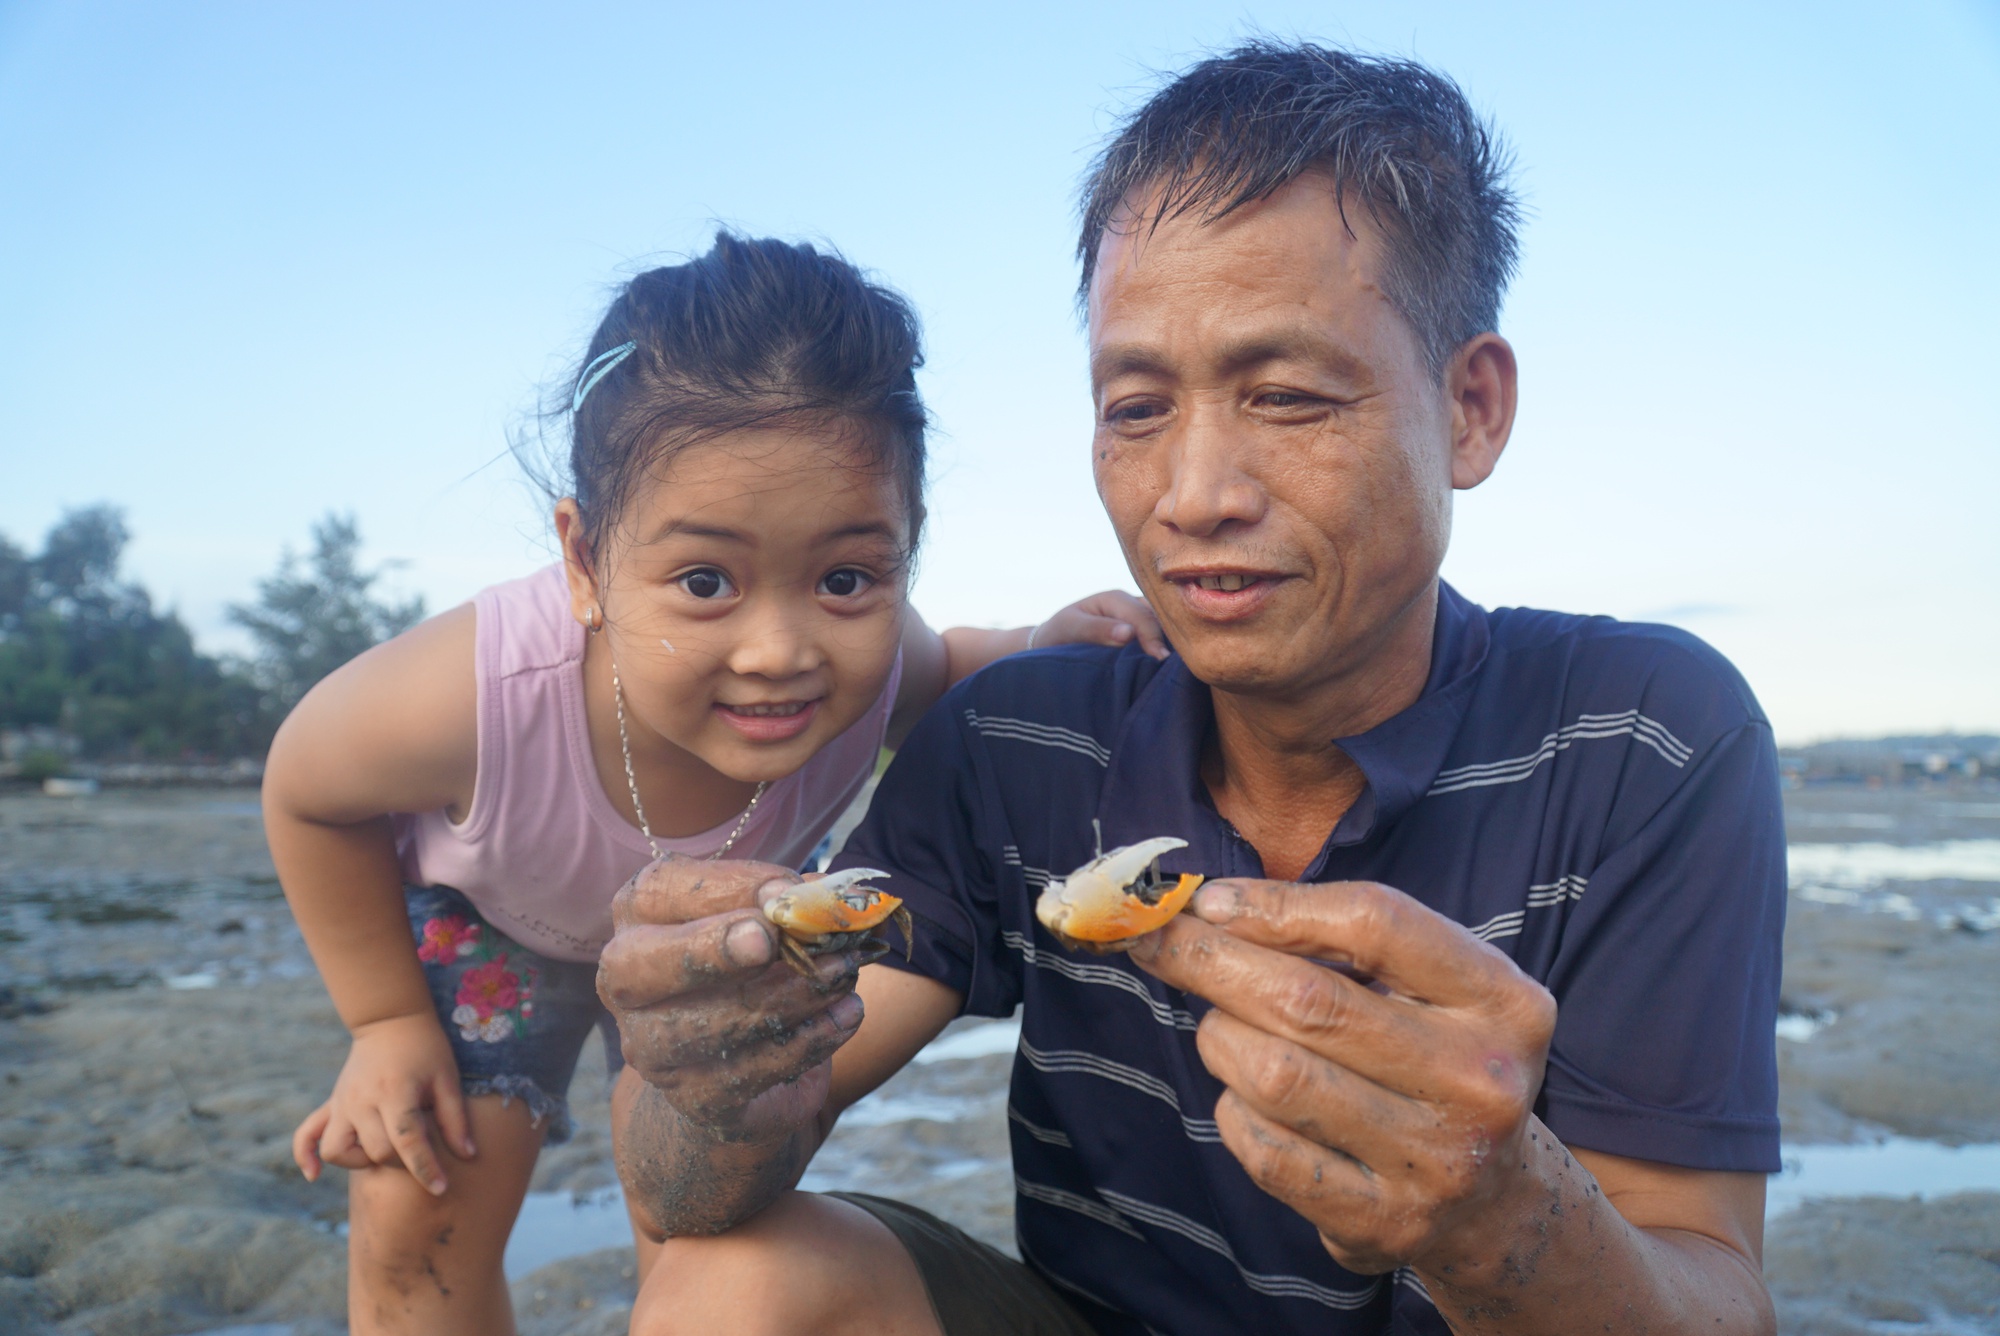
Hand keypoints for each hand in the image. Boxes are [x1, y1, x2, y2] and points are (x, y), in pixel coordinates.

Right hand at [291, 1011, 474, 1194]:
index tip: (441, 1188)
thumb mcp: (447, 1079)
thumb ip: (455, 1119)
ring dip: (360, 1161)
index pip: (407, 1141)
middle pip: (376, 1151)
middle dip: (401, 1162)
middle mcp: (362, 1100)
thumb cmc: (426, 1050)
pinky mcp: (330, 1104)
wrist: (391, 1021)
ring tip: (383, 1149)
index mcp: (395, 1091)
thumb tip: (468, 1155)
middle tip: (419, 1151)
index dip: (425, 1168)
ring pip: (338, 1151)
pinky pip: (306, 1136)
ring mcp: (342, 1103)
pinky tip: (314, 1176)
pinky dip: (305, 1157)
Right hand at [597, 854, 865, 1142]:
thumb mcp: (766, 922)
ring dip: (789, 994)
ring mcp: (652, 1048)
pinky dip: (808, 1040)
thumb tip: (825, 895)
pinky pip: (748, 1072)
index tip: (786, 891)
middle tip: (771, 939)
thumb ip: (790, 904)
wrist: (735, 1072)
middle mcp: (627, 984)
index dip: (724, 888)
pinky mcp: (694, 1097)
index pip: (659, 891)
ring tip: (844, 971)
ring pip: (707, 1024)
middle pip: (640, 964)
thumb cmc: (751, 971)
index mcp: (638, 918)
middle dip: (712, 949)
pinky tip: (847, 1015)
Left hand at [1030, 589, 1168, 659]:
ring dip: (1172, 642)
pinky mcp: (1142, 632)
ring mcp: (1139, 617)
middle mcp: (1131, 604)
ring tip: (1178, 665)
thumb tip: (1129, 633)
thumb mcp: (1072, 628)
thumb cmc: (1059, 634)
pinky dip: (1168, 646)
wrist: (1053, 642)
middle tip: (1177, 665)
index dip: (1152, 636)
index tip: (1159, 659)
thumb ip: (1098, 630)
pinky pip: (1162, 636)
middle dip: (1170, 639)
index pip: (1141, 615)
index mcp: (1114, 598)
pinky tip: (1172, 664)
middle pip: (1159, 618)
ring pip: (1165, 626)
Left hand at [1128, 878, 1557, 1275]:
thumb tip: (1209, 908)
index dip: (1275, 905)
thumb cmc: (1433, 1059)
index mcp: (1504, 1002)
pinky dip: (1232, 1109)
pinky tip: (1246, 1096)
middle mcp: (1481, 1082)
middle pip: (1308, 1001)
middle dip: (1210, 961)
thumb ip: (1342, 938)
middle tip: (1158, 941)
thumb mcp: (1430, 987)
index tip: (1209, 901)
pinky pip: (1263, 1148)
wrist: (1492, 1201)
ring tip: (1223, 1029)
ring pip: (1273, 1075)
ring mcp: (1434, 1161)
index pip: (1375, 923)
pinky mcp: (1382, 1222)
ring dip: (1219, 1039)